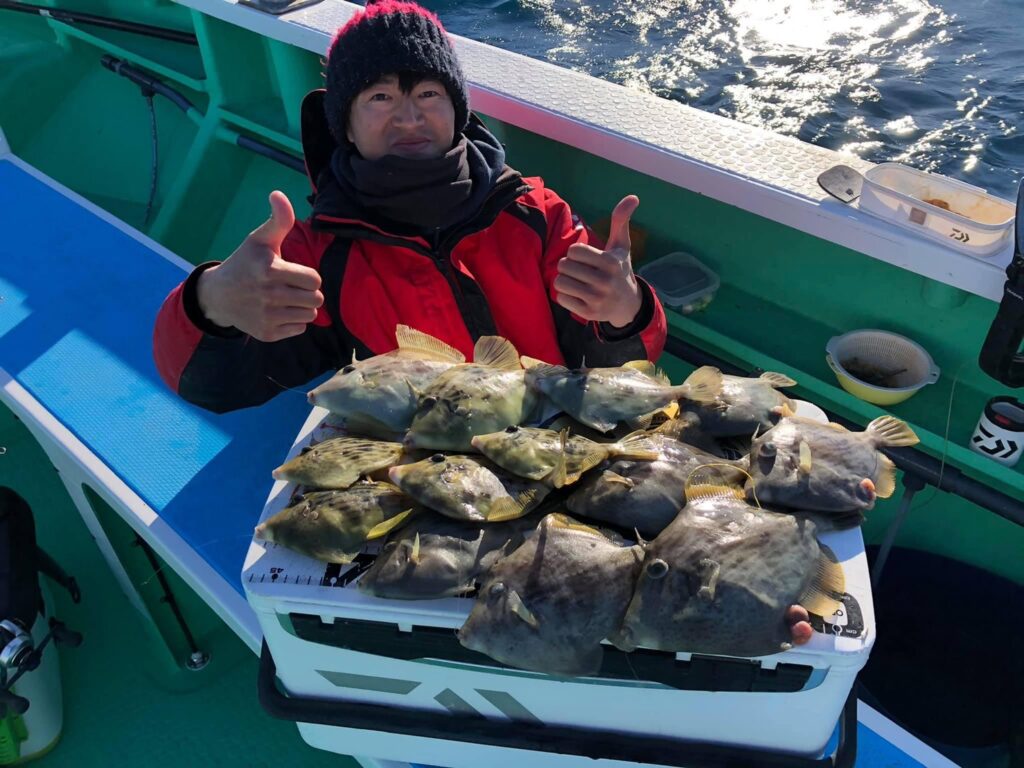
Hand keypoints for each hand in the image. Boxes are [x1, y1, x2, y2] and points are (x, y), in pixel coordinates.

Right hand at [196, 191, 323, 341]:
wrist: (218, 296)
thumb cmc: (245, 263)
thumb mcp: (260, 240)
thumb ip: (278, 220)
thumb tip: (278, 194)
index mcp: (270, 270)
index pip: (315, 280)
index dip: (308, 276)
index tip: (293, 272)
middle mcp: (269, 295)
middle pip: (316, 299)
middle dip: (308, 292)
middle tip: (292, 287)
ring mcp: (268, 317)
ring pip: (311, 316)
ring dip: (303, 307)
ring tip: (286, 298)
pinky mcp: (267, 334)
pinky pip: (300, 329)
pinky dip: (293, 321)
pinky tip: (278, 312)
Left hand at [554, 195, 642, 327]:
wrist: (628, 305)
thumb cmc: (620, 270)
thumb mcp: (621, 246)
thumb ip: (621, 221)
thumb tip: (633, 197)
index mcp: (610, 262)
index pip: (573, 251)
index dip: (575, 253)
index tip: (585, 258)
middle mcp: (604, 282)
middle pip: (564, 266)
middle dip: (568, 266)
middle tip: (579, 271)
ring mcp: (596, 299)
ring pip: (559, 282)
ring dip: (564, 280)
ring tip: (575, 281)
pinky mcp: (588, 313)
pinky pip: (561, 299)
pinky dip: (565, 296)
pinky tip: (577, 295)